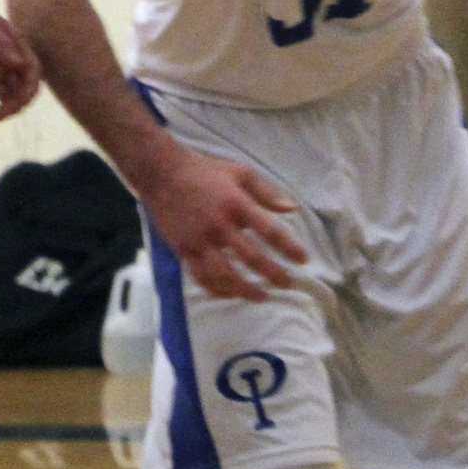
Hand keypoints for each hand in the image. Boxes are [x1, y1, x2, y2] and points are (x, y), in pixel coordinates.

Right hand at [145, 146, 306, 301]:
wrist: (164, 175)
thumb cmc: (206, 172)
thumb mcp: (241, 173)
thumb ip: (267, 192)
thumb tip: (292, 208)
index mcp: (238, 205)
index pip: (270, 231)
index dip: (288, 248)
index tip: (303, 260)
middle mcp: (221, 226)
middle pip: (251, 258)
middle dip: (273, 274)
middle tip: (289, 285)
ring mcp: (201, 241)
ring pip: (226, 275)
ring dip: (246, 289)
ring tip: (263, 296)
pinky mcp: (184, 251)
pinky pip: (202, 278)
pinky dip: (218, 290)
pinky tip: (231, 294)